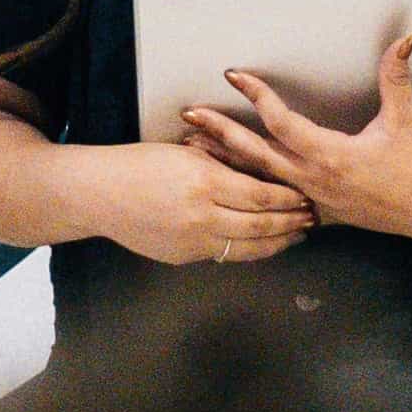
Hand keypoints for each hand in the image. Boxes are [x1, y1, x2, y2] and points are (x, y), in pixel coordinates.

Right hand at [98, 135, 315, 269]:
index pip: (261, 195)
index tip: (303, 195)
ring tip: (295, 236)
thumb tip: (261, 174)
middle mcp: (203, 216)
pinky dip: (248, 249)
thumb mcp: (187, 154)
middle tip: (309, 218)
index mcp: (205, 183)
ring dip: (276, 242)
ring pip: (248, 248)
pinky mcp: (185, 257)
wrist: (102, 194)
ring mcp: (194, 242)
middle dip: (290, 223)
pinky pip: (225, 255)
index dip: (286, 198)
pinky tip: (261, 243)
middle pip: (261, 225)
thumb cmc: (141, 164)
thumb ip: (225, 164)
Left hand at [195, 29, 411, 246]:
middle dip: (220, 133)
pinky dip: (251, 188)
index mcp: (331, 155)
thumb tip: (402, 42)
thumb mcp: (406, 119)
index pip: (281, 122)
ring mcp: (314, 199)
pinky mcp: (321, 211)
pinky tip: (232, 184)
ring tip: (197, 148)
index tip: (236, 77)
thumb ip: (395, 76)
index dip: (257, 96)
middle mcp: (315, 180)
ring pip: (260, 180)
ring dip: (227, 162)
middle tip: (192, 116)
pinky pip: (277, 201)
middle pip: (256, 154)